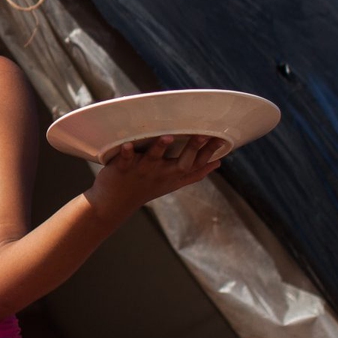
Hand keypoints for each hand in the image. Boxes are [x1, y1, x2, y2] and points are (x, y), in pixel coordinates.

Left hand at [84, 133, 228, 224]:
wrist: (114, 203)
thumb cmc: (146, 187)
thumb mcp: (174, 182)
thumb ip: (195, 173)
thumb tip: (217, 163)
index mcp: (174, 175)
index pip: (197, 164)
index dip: (210, 152)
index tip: (223, 138)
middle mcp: (162, 174)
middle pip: (181, 163)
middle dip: (193, 149)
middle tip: (203, 134)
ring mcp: (142, 171)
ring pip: (153, 159)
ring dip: (160, 148)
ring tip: (167, 138)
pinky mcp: (123, 169)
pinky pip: (125, 159)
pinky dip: (126, 152)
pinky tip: (127, 145)